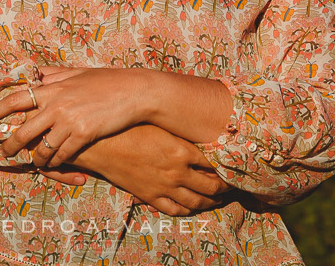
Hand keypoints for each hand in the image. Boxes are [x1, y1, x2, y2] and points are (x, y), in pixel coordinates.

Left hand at [0, 67, 149, 167]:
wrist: (135, 91)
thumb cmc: (108, 81)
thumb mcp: (78, 72)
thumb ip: (55, 75)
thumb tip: (36, 73)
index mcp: (53, 87)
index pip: (15, 98)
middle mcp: (57, 103)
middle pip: (23, 130)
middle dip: (10, 145)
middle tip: (3, 153)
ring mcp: (69, 120)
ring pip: (42, 148)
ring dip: (37, 158)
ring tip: (35, 162)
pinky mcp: (83, 134)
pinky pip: (62, 155)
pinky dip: (57, 162)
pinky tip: (57, 163)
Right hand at [70, 125, 228, 215]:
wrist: (103, 145)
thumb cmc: (129, 127)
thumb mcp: (161, 124)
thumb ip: (181, 132)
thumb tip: (200, 130)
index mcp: (182, 150)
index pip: (213, 163)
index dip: (225, 166)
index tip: (232, 165)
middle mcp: (177, 172)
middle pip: (210, 185)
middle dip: (224, 187)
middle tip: (231, 186)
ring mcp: (164, 187)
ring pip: (195, 201)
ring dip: (210, 202)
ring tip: (218, 199)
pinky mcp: (151, 196)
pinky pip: (174, 209)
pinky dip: (187, 210)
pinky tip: (192, 207)